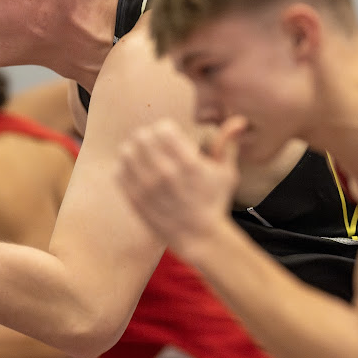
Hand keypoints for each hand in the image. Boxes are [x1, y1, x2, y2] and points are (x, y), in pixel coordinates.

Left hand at [117, 116, 244, 256]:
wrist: (200, 237)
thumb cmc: (214, 202)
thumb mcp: (227, 173)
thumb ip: (228, 144)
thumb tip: (238, 120)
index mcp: (188, 163)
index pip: (162, 128)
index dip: (166, 129)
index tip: (171, 137)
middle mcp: (166, 174)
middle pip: (141, 136)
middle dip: (149, 137)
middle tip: (156, 146)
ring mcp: (148, 188)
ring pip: (126, 152)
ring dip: (134, 150)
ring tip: (144, 156)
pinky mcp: (135, 200)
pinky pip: (119, 172)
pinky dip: (126, 168)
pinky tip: (138, 172)